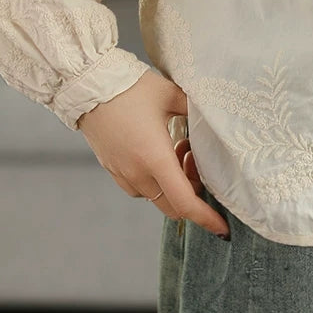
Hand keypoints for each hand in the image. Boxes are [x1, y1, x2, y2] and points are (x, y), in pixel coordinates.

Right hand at [76, 69, 229, 239]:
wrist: (90, 85)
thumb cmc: (133, 88)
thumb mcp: (172, 94)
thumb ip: (196, 110)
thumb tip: (214, 119)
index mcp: (155, 158)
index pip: (185, 202)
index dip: (206, 217)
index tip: (222, 227)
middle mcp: (138, 173)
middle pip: (173, 206)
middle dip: (192, 192)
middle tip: (194, 156)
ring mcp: (122, 174)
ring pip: (157, 196)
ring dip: (173, 183)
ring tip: (178, 145)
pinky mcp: (113, 169)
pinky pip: (140, 187)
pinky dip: (156, 179)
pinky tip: (159, 149)